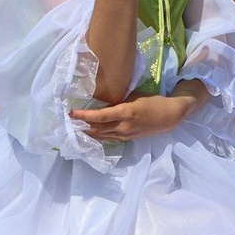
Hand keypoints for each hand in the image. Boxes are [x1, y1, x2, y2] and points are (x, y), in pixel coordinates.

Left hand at [70, 92, 193, 141]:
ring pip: (101, 135)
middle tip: (66, 122)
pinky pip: (107, 137)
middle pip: (97, 129)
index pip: (100, 116)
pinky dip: (97, 134)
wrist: (169, 116)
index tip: (72, 113)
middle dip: (81, 126)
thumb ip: (117, 101)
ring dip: (87, 132)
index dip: (84, 116)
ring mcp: (124, 134)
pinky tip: (88, 132)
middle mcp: (122, 126)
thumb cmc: (153, 101)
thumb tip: (101, 101)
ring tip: (73, 127)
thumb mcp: (134, 97)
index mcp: (125, 113)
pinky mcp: (126, 138)